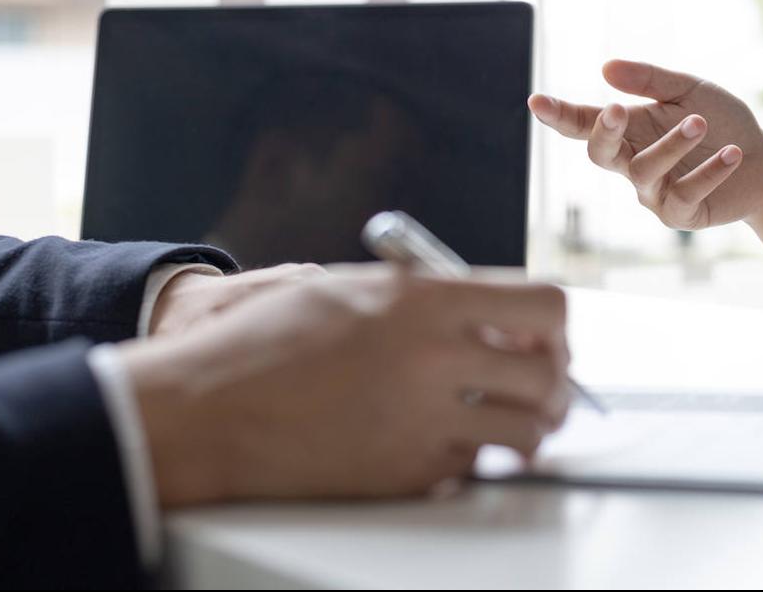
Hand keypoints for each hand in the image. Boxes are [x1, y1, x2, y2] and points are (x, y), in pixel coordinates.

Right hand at [122, 266, 569, 504]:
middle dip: (555, 383)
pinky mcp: (409, 473)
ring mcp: (424, 421)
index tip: (545, 337)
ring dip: (528, 428)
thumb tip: (492, 316)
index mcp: (425, 301)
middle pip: (550, 374)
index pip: (544, 304)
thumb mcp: (352, 290)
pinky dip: (471, 458)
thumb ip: (430, 298)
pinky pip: (474, 467)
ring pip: (527, 432)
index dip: (555, 324)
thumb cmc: (267, 343)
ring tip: (507, 422)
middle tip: (540, 387)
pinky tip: (443, 441)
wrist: (207, 411)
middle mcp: (435, 358)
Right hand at [530, 59, 762, 228]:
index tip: (536, 101)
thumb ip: (650, 79)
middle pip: (600, 155)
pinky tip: (733, 153)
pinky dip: (709, 172)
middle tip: (617, 108)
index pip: (584, 123)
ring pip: (644, 171)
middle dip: (603, 133)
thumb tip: (605, 68)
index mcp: (629, 130)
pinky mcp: (680, 215)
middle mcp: (633, 163)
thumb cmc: (721, 122)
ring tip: (700, 122)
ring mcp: (654, 193)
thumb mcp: (690, 90)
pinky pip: (684, 194)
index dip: (559, 115)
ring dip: (672, 144)